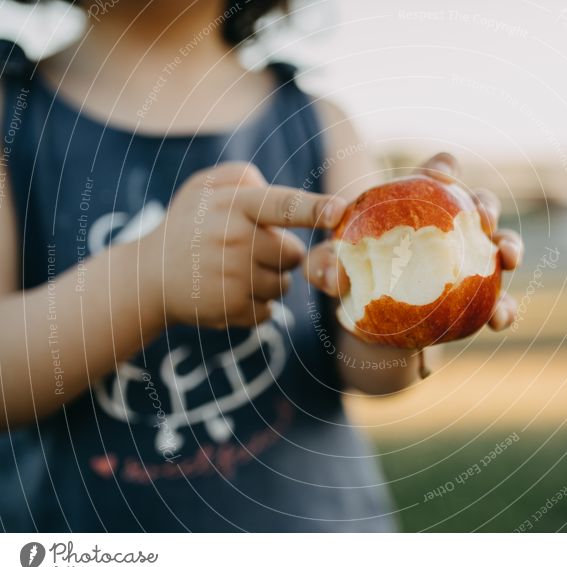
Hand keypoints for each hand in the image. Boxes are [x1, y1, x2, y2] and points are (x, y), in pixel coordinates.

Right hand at [142, 162, 345, 327]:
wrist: (148, 277)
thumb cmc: (188, 226)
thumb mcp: (204, 187)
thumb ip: (241, 176)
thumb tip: (276, 190)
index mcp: (234, 206)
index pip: (283, 206)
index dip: (314, 208)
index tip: (340, 210)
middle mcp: (236, 241)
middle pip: (293, 254)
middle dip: (278, 254)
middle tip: (246, 250)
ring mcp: (234, 278)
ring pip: (284, 285)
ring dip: (268, 281)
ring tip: (233, 272)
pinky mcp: (232, 309)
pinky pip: (269, 310)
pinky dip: (255, 306)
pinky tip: (227, 292)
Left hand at [305, 152, 522, 330]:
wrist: (374, 320)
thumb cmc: (355, 280)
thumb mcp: (333, 270)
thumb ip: (325, 265)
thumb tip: (326, 266)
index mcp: (422, 204)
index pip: (438, 174)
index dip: (444, 168)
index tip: (441, 176)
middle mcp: (454, 226)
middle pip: (478, 204)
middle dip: (485, 205)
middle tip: (480, 217)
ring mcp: (472, 259)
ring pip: (501, 244)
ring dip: (510, 246)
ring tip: (508, 258)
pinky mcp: (480, 297)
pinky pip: (500, 301)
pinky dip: (505, 308)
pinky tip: (500, 318)